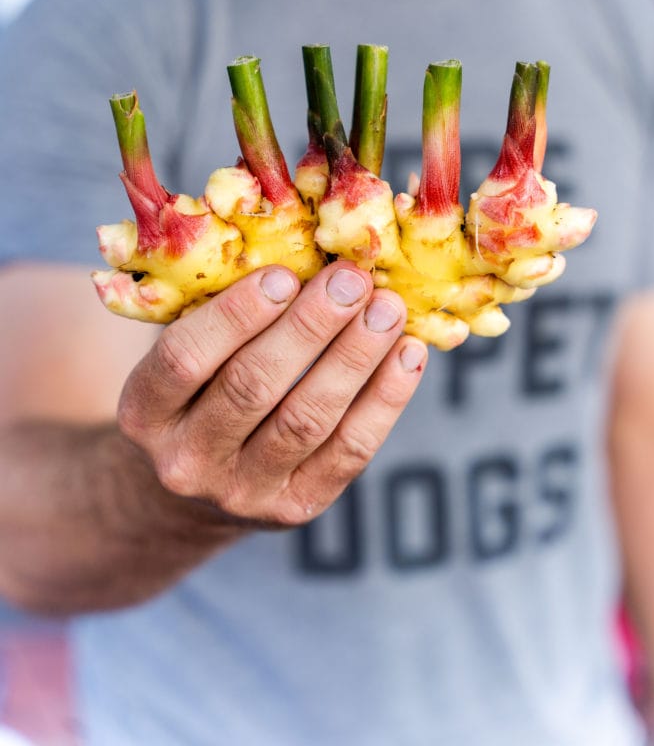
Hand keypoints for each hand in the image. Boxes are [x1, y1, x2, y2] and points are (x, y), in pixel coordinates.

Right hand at [118, 261, 426, 526]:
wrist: (196, 483)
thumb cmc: (197, 389)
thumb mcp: (185, 349)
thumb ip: (220, 309)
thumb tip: (300, 247)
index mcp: (142, 412)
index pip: (183, 360)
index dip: (235, 316)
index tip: (284, 274)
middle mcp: (185, 461)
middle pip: (251, 388)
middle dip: (309, 328)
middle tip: (352, 280)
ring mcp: (241, 493)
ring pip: (306, 420)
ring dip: (354, 358)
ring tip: (388, 309)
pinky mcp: (294, 509)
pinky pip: (348, 452)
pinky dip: (385, 400)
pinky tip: (408, 354)